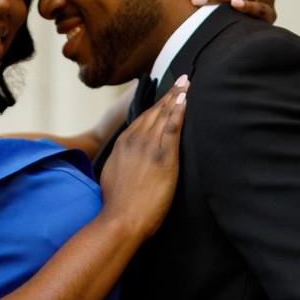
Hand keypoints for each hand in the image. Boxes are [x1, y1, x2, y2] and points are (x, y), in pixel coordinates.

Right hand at [98, 77, 188, 238]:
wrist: (120, 220)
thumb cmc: (116, 206)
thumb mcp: (112, 177)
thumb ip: (121, 164)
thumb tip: (125, 164)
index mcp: (123, 144)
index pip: (143, 119)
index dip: (156, 106)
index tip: (166, 95)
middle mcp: (135, 140)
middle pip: (155, 112)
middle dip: (169, 94)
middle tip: (182, 79)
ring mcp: (149, 146)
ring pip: (164, 114)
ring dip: (177, 96)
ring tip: (187, 83)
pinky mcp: (163, 156)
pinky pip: (173, 127)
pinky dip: (179, 110)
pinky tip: (186, 98)